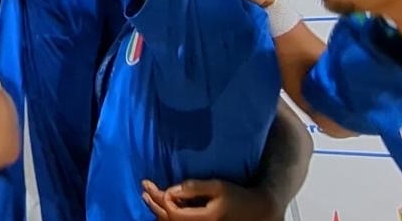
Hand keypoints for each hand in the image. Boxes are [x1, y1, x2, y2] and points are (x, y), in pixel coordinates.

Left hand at [141, 178, 278, 220]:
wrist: (257, 212)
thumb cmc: (237, 196)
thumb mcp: (217, 186)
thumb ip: (194, 187)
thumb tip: (172, 190)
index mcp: (206, 219)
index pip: (173, 213)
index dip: (161, 199)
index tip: (153, 184)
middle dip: (154, 204)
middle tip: (144, 188)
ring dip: (158, 212)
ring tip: (147, 197)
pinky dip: (168, 218)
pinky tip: (161, 209)